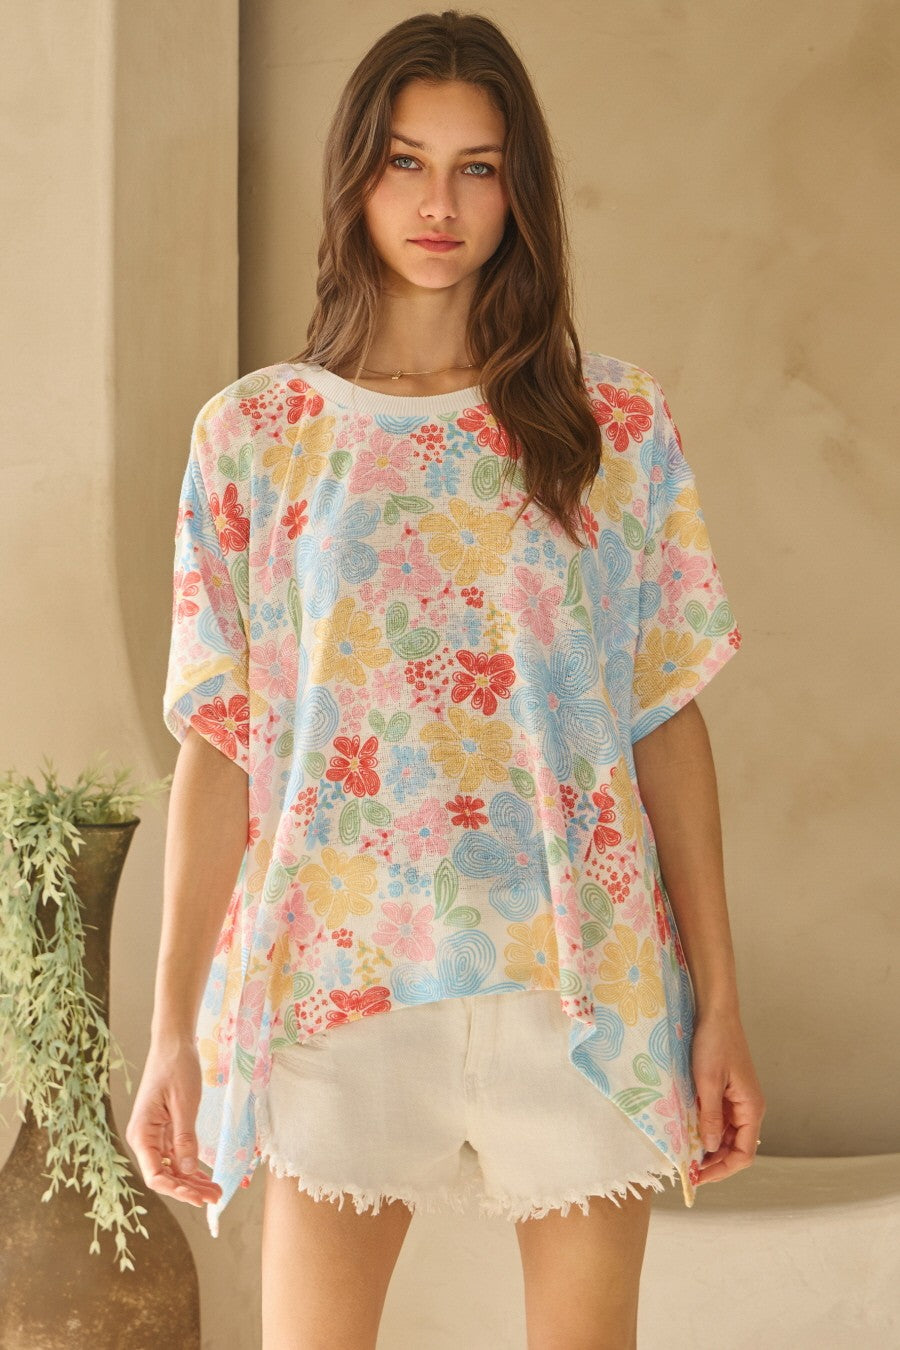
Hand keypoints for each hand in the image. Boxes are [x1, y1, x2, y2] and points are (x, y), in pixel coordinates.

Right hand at [125, 1040, 222, 1208]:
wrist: (174, 1044)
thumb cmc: (176, 1068)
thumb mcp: (184, 1103)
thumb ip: (185, 1138)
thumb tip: (187, 1170)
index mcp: (142, 1133)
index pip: (155, 1175)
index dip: (176, 1191)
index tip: (198, 1198)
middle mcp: (145, 1138)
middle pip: (165, 1175)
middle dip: (189, 1190)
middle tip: (216, 1198)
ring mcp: (154, 1135)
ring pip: (173, 1168)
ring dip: (192, 1181)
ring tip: (216, 1191)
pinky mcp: (165, 1130)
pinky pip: (177, 1155)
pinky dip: (191, 1167)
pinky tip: (206, 1177)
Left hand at [691, 1009, 765, 1185]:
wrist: (715, 1012)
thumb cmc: (714, 1044)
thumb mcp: (708, 1082)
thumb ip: (710, 1117)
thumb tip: (710, 1148)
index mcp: (751, 1108)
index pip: (744, 1154)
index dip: (722, 1169)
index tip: (698, 1177)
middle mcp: (748, 1108)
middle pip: (735, 1147)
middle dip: (713, 1161)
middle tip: (687, 1169)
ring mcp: (738, 1100)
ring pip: (725, 1134)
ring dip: (708, 1145)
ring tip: (684, 1153)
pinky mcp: (726, 1091)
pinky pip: (718, 1118)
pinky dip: (705, 1127)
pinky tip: (688, 1131)